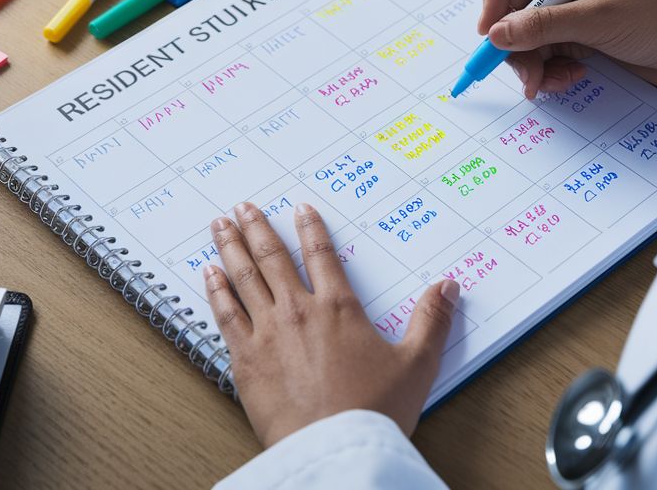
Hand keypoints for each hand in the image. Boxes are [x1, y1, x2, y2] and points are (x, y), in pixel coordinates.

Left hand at [203, 202, 459, 446]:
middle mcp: (299, 311)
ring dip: (231, 248)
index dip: (310, 228)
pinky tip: (208, 274)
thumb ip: (431, 322)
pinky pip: (225, 315)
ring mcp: (267, 333)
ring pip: (244, 278)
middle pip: (273, 258)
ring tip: (220, 225)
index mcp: (339, 308)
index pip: (321, 255)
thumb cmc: (374, 411)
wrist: (334, 449)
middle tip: (244, 207)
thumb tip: (448, 287)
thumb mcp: (416, 365)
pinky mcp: (244, 359)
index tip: (300, 209)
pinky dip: (215, 290)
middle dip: (258, 228)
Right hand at [479, 0, 656, 98]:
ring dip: (531, 60)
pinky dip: (549, 68)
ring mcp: (575, 5)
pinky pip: (546, 49)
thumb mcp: (601, 20)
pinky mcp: (583, 32)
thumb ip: (545, 26)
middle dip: (513, 38)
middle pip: (514, 2)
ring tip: (548, 82)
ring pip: (527, 31)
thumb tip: (498, 34)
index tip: (491, 30)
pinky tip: (567, 79)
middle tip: (521, 69)